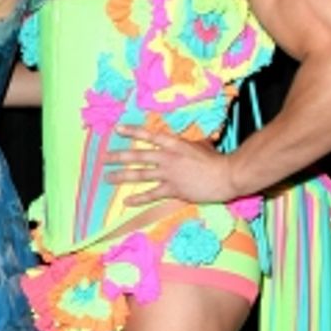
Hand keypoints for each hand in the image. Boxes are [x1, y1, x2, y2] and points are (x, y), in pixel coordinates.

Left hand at [106, 124, 242, 206]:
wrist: (226, 175)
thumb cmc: (216, 159)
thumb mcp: (203, 145)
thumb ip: (194, 142)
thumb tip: (203, 137)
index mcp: (174, 144)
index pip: (149, 135)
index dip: (132, 132)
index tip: (118, 129)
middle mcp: (167, 157)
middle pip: (137, 156)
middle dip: (118, 157)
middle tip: (104, 158)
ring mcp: (168, 174)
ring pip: (139, 174)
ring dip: (121, 176)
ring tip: (107, 178)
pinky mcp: (173, 189)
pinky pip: (151, 194)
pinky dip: (138, 199)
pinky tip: (126, 201)